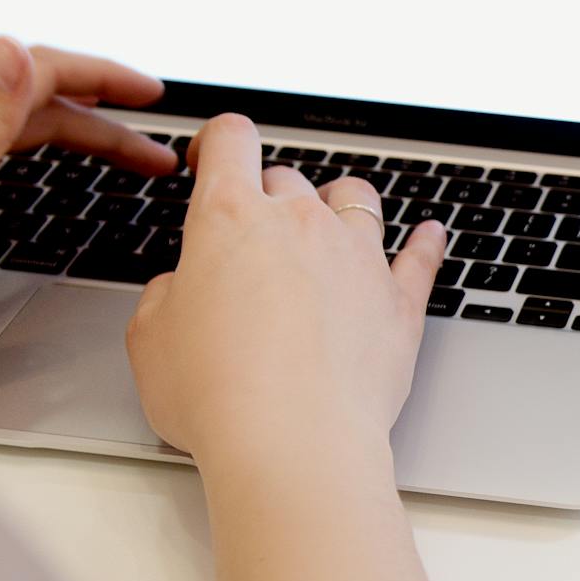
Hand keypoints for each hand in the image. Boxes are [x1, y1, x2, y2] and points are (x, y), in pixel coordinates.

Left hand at [0, 37, 175, 353]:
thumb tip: (14, 48)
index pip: (37, 74)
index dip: (101, 76)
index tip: (153, 95)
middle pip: (36, 102)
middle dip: (107, 116)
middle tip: (158, 146)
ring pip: (19, 129)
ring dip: (81, 135)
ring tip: (125, 159)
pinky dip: (45, 154)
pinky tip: (46, 171)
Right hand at [126, 114, 445, 458]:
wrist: (294, 441)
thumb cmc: (218, 395)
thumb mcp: (150, 340)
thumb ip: (166, 296)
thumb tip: (183, 288)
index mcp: (229, 218)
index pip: (231, 139)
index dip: (218, 140)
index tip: (213, 156)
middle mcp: (300, 223)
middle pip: (289, 179)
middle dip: (270, 195)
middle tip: (259, 230)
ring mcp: (358, 257)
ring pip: (356, 199)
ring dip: (340, 203)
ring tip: (332, 221)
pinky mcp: (399, 300)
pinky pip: (420, 255)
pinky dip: (425, 241)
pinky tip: (429, 233)